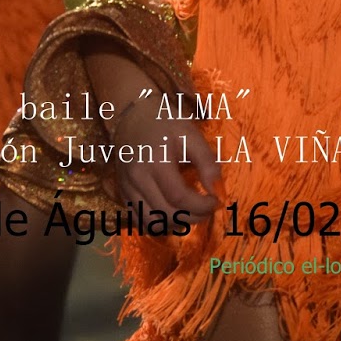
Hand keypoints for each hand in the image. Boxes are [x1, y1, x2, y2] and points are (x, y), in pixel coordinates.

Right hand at [110, 100, 219, 224]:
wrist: (132, 116)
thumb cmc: (165, 123)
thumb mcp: (191, 135)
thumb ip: (207, 162)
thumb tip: (218, 190)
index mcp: (156, 161)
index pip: (179, 197)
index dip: (201, 206)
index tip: (216, 201)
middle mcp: (137, 178)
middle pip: (166, 213)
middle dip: (192, 217)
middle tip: (207, 209)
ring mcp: (126, 187)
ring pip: (152, 222)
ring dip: (176, 224)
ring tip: (192, 212)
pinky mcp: (122, 192)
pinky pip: (140, 219)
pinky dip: (160, 222)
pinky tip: (174, 212)